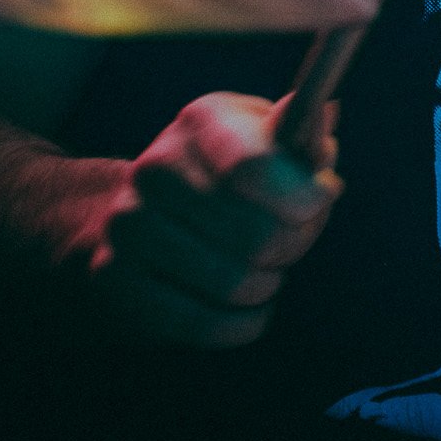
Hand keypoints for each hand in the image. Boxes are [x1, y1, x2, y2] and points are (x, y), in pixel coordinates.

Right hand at [77, 90, 340, 348]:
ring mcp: (128, 224)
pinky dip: (242, 323)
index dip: (301, 193)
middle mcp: (156, 167)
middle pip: (254, 233)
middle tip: (293, 243)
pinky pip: (201, 323)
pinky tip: (249, 308)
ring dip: (266, 285)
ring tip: (267, 273)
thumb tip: (326, 116)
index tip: (322, 199)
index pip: (254, 166)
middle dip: (292, 244)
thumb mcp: (261, 141)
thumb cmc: (222, 176)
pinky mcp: (115, 278)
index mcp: (201, 121)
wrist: (132, 216)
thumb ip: (299, 135)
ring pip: (231, 282)